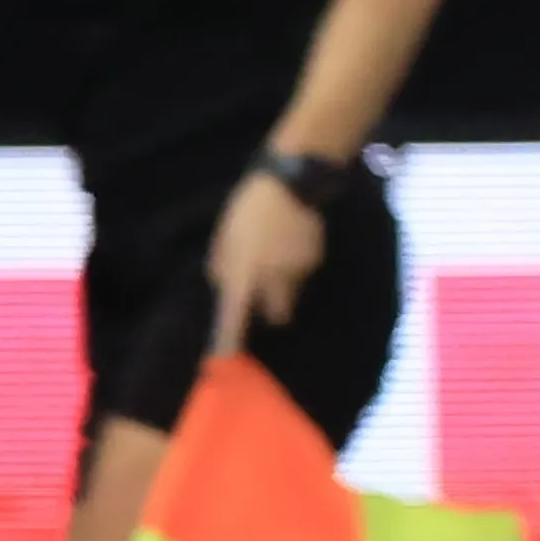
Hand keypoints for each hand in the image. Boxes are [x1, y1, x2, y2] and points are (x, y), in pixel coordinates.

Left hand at [204, 169, 326, 358]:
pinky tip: (293, 241)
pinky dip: (298, 264)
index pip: (235, 317)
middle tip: (266, 292)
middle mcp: (273, 280)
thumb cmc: (248, 209)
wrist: (290, 183)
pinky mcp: (316, 260)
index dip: (230, 340)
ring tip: (278, 253)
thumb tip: (224, 285)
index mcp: (245, 274)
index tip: (224, 357)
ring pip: (293, 292)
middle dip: (273, 310)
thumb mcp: (225, 236)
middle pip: (278, 316)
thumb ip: (223, 265)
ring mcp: (298, 272)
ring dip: (285, 283)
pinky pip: (305, 272)